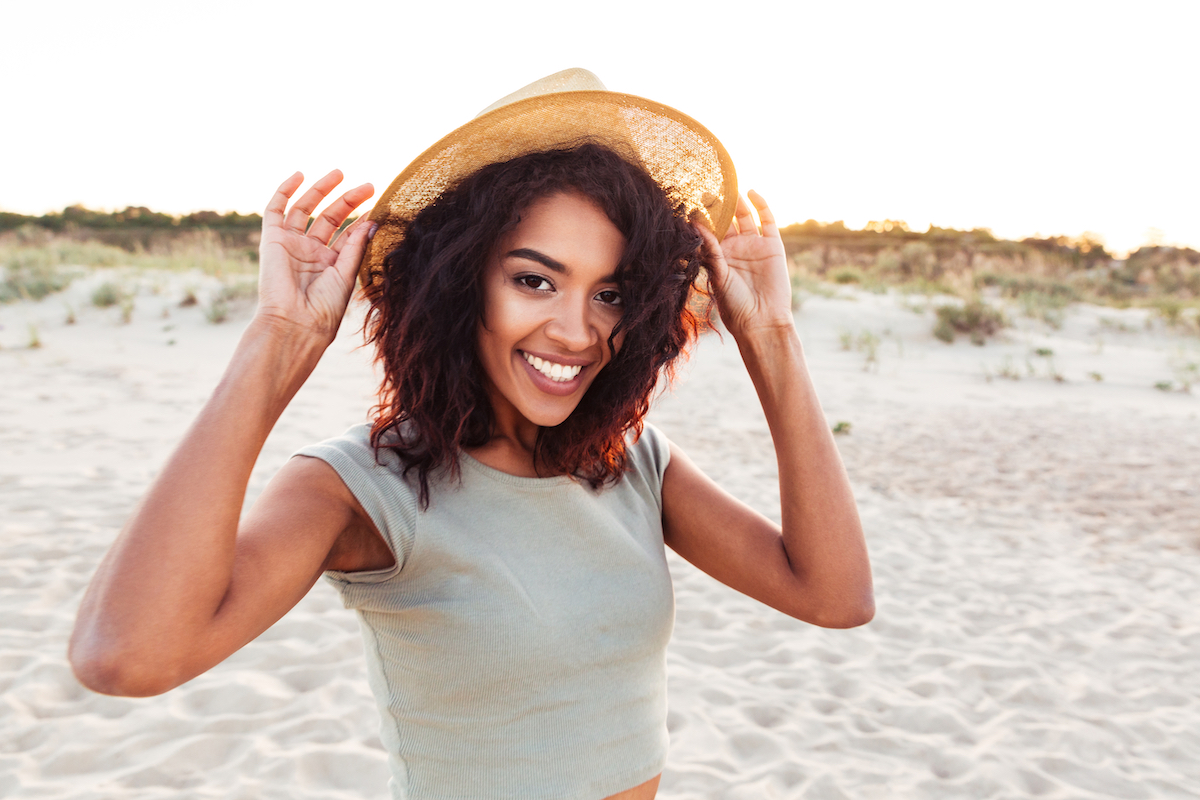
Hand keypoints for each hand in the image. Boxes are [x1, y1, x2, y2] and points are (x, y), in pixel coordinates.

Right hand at [256, 170, 374, 341]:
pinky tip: (300, 175)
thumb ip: (356, 245)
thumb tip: (372, 220)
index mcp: (331, 264)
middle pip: (330, 218)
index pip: (348, 235)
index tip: (379, 205)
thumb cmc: (324, 307)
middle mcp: (311, 253)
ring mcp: (291, 244)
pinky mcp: (271, 240)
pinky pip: (275, 210)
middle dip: (348, 200)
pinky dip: (284, 191)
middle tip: (369, 186)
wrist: (295, 321)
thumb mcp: (346, 273)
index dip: (362, 219)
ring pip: (306, 209)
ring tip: (340, 173)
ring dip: (321, 190)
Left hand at [695, 191, 792, 338]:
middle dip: (718, 205)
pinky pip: (768, 220)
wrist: (762, 320)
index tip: (689, 201)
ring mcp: (754, 246)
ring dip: (737, 202)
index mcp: (718, 257)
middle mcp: (735, 249)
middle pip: (726, 221)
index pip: (708, 231)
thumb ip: (710, 249)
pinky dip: (761, 205)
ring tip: (727, 186)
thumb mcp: (718, 275)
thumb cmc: (735, 304)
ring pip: (745, 217)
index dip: (701, 217)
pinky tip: (752, 192)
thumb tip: (696, 224)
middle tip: (705, 188)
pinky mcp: (773, 245)